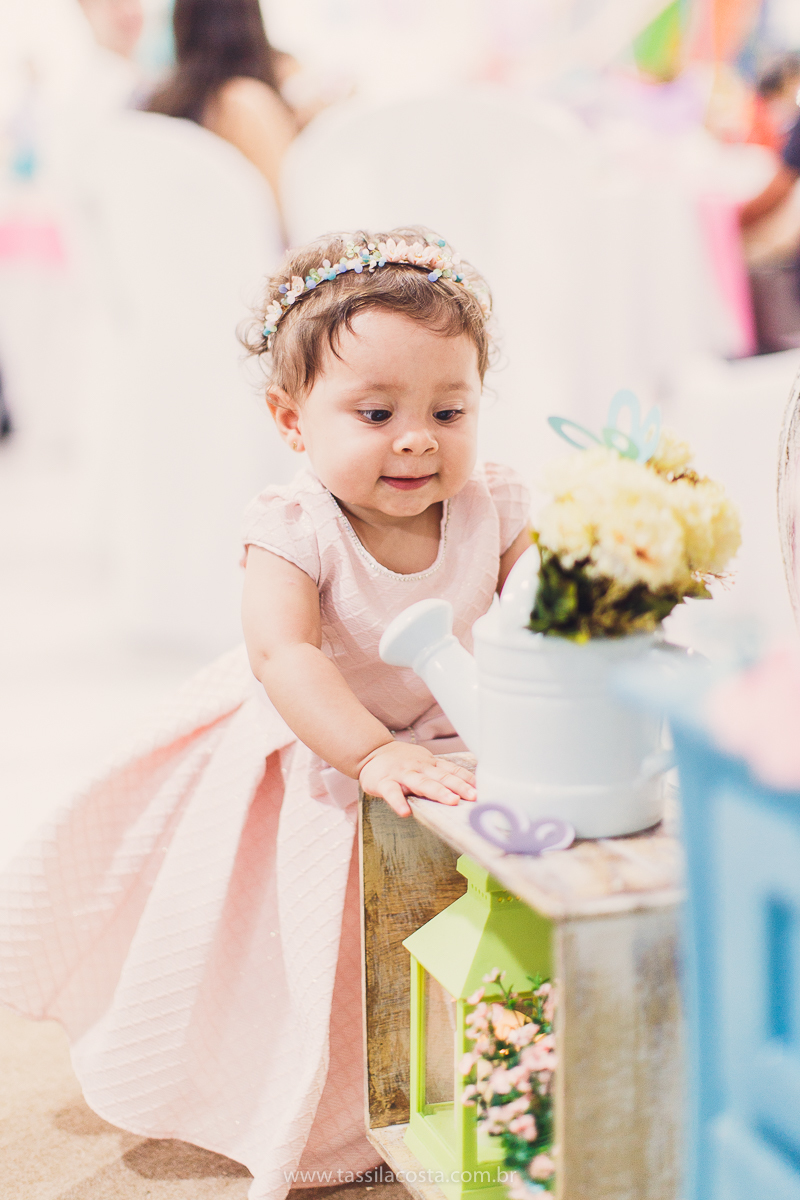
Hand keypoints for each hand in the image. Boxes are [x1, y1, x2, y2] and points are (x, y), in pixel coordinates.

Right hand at [358, 741, 476, 817]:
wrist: (371, 751)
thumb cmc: (402, 760)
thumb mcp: (424, 761)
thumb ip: (441, 772)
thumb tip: (468, 785)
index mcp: (429, 763)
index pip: (451, 770)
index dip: (467, 779)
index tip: (482, 789)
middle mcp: (418, 767)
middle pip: (441, 777)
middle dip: (458, 786)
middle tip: (473, 797)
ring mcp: (401, 774)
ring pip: (421, 782)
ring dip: (437, 791)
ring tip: (451, 801)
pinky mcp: (383, 782)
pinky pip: (391, 793)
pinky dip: (398, 802)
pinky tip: (405, 812)